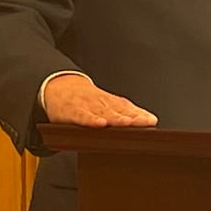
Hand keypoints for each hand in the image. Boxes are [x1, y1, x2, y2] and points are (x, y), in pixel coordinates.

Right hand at [43, 73, 157, 127]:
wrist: (59, 86)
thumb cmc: (87, 99)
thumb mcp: (107, 103)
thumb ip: (127, 111)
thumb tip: (151, 119)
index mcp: (110, 102)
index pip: (128, 108)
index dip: (140, 115)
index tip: (151, 120)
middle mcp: (100, 102)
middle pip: (118, 110)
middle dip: (132, 117)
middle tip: (144, 123)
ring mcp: (86, 106)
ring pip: (102, 112)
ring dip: (115, 117)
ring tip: (126, 122)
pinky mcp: (72, 111)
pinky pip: (82, 116)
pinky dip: (91, 120)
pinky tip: (100, 124)